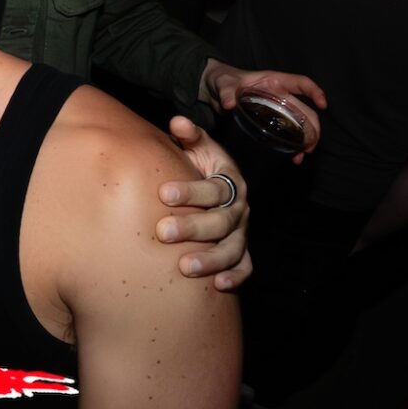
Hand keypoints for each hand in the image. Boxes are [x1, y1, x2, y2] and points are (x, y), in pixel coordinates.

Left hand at [157, 117, 252, 290]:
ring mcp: (241, 232)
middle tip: (163, 232)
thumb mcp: (198, 148)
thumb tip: (178, 122)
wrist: (215, 188)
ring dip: (210, 259)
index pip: (214, 188)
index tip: (163, 194)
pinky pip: (245, 267)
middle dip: (192, 227)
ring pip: (232, 249)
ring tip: (184, 267)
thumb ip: (190, 136)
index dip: (190, 191)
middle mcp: (239, 209)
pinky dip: (235, 277)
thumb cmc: (199, 166)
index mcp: (229, 181)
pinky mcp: (241, 252)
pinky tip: (218, 286)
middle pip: (221, 221)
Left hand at [202, 61, 324, 161]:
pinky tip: (290, 157)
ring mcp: (276, 110)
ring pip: (298, 125)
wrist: (214, 89)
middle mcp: (280, 96)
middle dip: (312, 128)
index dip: (315, 91)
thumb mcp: (223, 83)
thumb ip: (226, 91)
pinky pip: (286, 133)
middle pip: (304, 110)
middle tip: (309, 146)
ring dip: (304, 140)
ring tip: (301, 155)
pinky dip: (290, 145)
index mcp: (274, 82)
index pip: (301, 83)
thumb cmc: (222, 79)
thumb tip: (228, 104)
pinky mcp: (270, 122)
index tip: (323, 105)